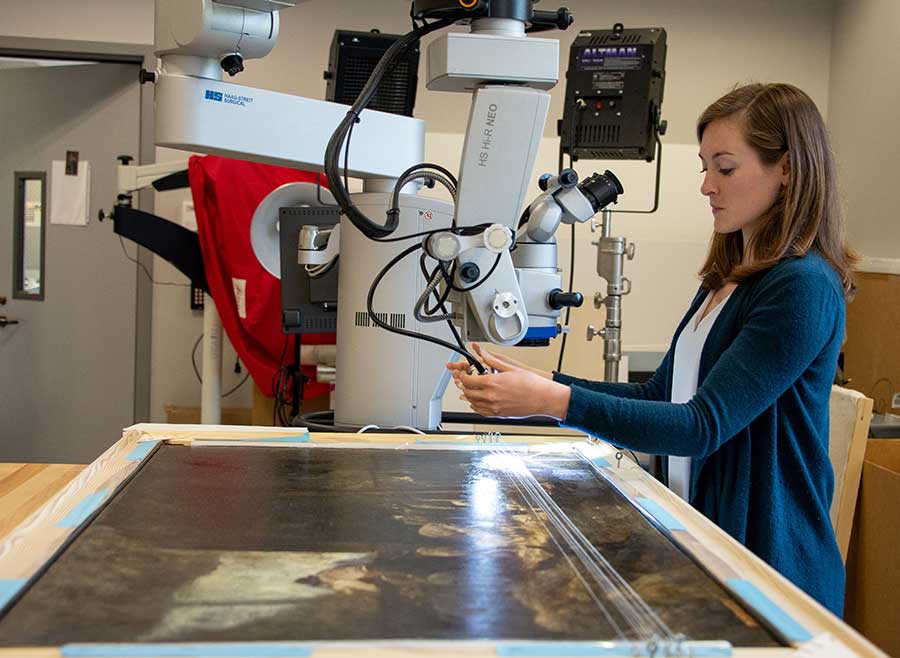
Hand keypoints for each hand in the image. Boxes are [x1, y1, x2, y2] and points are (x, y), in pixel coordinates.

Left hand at [448, 347, 570, 419]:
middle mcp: (491, 396)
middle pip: (468, 392)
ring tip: (469, 390)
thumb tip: (482, 354)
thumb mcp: (510, 367)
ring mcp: (494, 407)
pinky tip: (477, 402)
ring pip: (472, 403)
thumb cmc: (532, 384)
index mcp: (492, 383)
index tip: (462, 373)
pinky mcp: (499, 414)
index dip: (462, 376)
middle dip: (463, 385)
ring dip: (468, 396)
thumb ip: (492, 361)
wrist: (543, 398)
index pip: (468, 380)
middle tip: (464, 380)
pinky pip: (481, 412)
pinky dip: (475, 406)